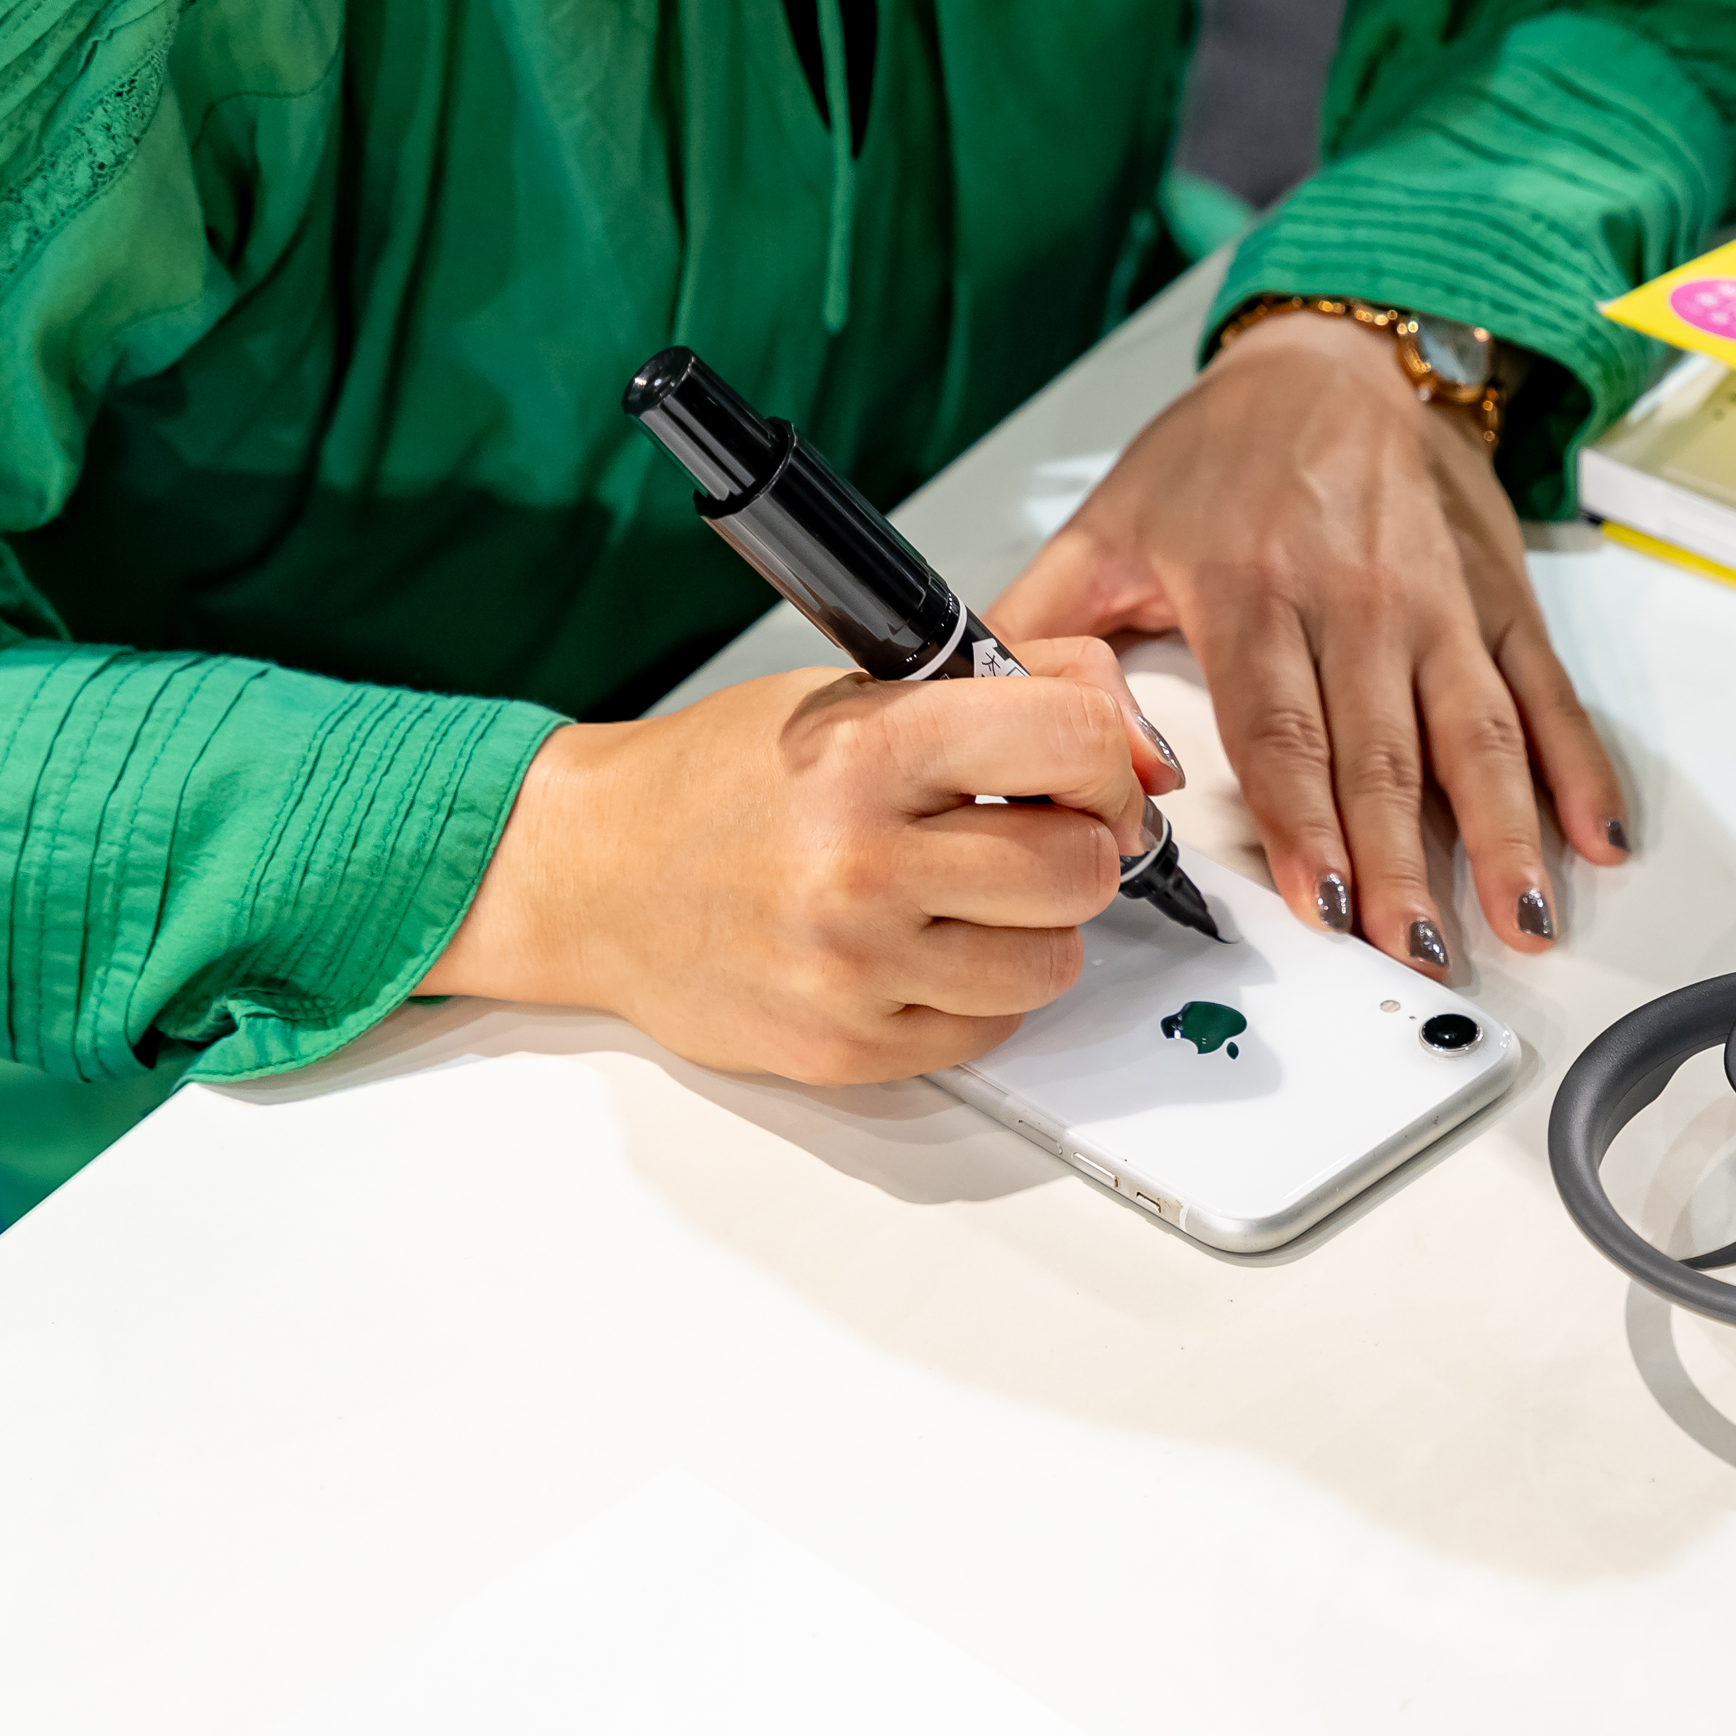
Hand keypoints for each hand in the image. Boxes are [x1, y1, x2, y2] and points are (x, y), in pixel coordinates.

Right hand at [420, 640, 1176, 1079]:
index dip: (1106, 761)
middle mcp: (862, 862)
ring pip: (1055, 963)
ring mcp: (853, 966)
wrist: (592, 874)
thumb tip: (1143, 748)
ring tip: (969, 898)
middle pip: (1084, 868)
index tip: (1086, 772)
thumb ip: (1014, 688)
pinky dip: (979, 991)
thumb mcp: (858, 691)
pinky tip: (922, 949)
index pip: (1075, 744)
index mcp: (870, 748)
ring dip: (1033, 930)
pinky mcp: (846, 1047)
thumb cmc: (726, 779)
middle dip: (1079, 848)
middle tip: (1028, 835)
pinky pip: (992, 1028)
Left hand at [992, 311, 1627, 973]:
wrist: (1338, 354)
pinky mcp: (1496, 600)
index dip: (1303, 817)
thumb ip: (1042, 623)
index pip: (1280, 725)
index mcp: (1251, 583)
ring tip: (1521, 920)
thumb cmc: (1223, 451)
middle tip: (1415, 953)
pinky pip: (1544, 692)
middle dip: (1401, 859)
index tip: (1321, 899)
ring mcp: (1437, 600)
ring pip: (1475, 732)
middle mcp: (1356, 593)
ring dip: (1503, 833)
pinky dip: (1579, 767)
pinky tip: (1597, 838)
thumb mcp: (1111, 522)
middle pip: (1381, 749)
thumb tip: (971, 713)